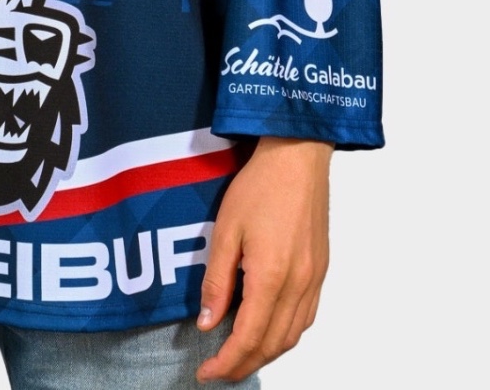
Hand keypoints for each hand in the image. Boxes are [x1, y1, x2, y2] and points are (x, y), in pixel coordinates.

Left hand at [196, 136, 331, 382]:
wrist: (298, 158)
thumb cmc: (259, 186)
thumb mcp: (225, 229)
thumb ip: (217, 280)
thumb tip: (208, 323)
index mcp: (272, 277)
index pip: (248, 338)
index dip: (226, 363)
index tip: (206, 373)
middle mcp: (299, 286)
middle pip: (273, 345)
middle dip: (244, 365)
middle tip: (218, 371)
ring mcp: (315, 280)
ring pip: (292, 336)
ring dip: (266, 354)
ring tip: (239, 356)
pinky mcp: (321, 271)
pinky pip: (306, 318)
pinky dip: (285, 335)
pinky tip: (268, 331)